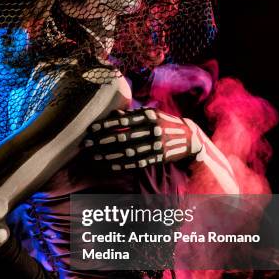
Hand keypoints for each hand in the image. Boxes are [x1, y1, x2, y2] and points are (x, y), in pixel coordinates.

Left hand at [84, 107, 203, 170]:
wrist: (191, 137)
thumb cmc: (167, 123)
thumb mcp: (154, 114)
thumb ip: (135, 114)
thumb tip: (115, 114)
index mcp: (150, 116)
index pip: (123, 121)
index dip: (106, 125)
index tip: (91, 128)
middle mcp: (153, 130)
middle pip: (123, 136)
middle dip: (102, 140)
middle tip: (87, 143)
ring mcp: (156, 145)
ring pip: (128, 151)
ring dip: (110, 154)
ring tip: (96, 155)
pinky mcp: (159, 158)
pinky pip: (138, 162)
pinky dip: (123, 164)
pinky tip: (111, 164)